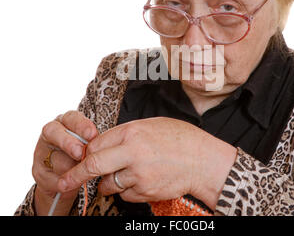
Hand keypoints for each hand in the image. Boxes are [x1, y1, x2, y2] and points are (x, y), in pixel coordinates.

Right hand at [32, 110, 97, 214]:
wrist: (69, 176)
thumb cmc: (85, 152)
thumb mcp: (91, 144)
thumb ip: (92, 142)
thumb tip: (100, 147)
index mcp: (67, 121)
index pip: (71, 118)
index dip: (81, 125)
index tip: (92, 134)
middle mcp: (52, 133)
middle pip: (53, 132)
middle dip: (68, 143)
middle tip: (80, 153)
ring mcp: (42, 151)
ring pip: (54, 157)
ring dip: (69, 167)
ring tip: (82, 173)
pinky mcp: (38, 171)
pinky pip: (51, 178)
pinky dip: (64, 182)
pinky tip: (72, 184)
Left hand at [57, 117, 236, 209]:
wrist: (203, 160)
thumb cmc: (180, 138)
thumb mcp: (151, 125)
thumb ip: (126, 134)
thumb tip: (104, 143)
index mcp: (133, 132)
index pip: (96, 144)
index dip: (86, 151)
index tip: (80, 157)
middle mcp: (133, 153)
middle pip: (93, 165)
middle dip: (75, 175)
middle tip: (64, 181)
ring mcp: (139, 175)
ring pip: (108, 184)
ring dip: (108, 182)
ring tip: (122, 173)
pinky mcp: (146, 192)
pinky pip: (125, 194)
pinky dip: (127, 189)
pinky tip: (141, 180)